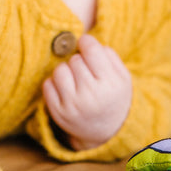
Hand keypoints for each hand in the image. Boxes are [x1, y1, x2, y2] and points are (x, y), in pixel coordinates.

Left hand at [43, 34, 132, 150]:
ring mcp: (72, 105)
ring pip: (59, 70)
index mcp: (110, 84)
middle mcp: (91, 96)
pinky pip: (47, 84)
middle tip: (86, 71)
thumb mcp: (122, 77)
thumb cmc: (114, 96)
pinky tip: (66, 90)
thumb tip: (86, 39)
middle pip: (75, 59)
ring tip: (75, 79)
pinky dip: (55, 83)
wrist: (106, 131)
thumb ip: (109, 55)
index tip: (86, 45)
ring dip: (66, 70)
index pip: (91, 49)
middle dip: (79, 60)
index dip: (87, 43)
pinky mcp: (58, 113)